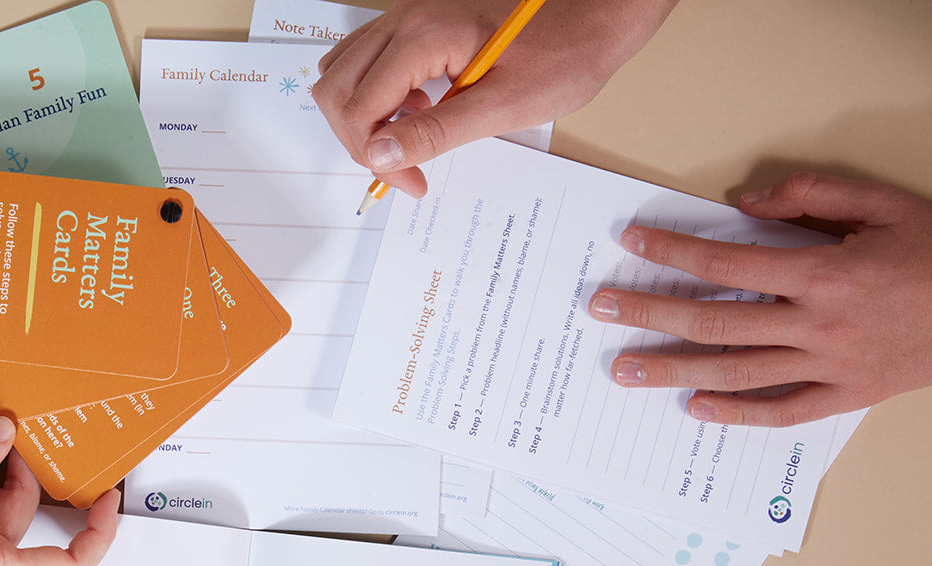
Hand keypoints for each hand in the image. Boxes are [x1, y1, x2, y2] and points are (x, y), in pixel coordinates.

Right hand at [312, 0, 676, 195]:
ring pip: (344, 68)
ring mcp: (408, 12)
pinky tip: (418, 104)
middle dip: (357, 137)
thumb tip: (380, 156)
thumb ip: (434, 133)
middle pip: (336, 86)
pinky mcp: (418, 17)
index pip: (359, 108)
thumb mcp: (502, 106)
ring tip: (411, 132)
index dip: (376, 157)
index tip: (412, 182)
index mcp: (423, 36)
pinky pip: (369, 55)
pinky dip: (376, 88)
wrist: (596, 13)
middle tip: (403, 167)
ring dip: (363, 111)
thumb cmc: (563, 54)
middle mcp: (406, 17)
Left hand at [589, 172, 931, 425]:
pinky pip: (780, 412)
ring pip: (735, 373)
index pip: (726, 263)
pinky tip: (696, 407)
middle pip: (714, 322)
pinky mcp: (846, 396)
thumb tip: (745, 201)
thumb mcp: (876, 202)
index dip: (673, 253)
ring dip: (673, 370)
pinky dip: (735, 413)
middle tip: (600, 310)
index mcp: (821, 273)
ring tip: (625, 369)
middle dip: (649, 314)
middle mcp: (817, 325)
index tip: (633, 244)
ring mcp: (830, 367)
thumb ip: (807, 196)